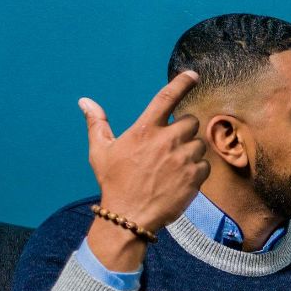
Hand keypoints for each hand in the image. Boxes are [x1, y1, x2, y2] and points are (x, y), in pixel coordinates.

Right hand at [79, 71, 209, 232]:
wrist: (129, 216)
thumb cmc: (114, 182)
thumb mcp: (100, 151)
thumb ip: (97, 124)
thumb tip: (85, 102)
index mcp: (145, 129)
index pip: (167, 98)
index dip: (182, 83)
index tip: (192, 75)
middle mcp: (167, 140)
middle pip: (190, 121)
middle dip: (184, 130)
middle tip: (170, 145)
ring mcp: (183, 159)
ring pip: (198, 144)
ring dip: (190, 151)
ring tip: (172, 167)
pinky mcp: (195, 177)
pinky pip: (205, 165)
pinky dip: (197, 170)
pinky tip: (180, 179)